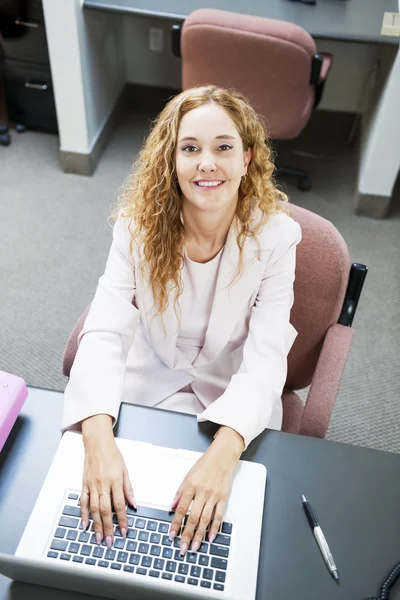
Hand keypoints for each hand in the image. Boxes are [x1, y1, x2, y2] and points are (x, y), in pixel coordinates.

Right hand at [80, 414, 135, 548]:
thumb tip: (134, 504)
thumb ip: (128, 488)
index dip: (122, 520)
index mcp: (114, 480)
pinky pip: (83, 502)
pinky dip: (83, 514)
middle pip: (105, 510)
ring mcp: (91, 485)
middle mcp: (102, 483)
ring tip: (99, 538)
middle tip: (110, 541)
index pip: (120, 504)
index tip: (124, 531)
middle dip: (108, 527)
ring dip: (96, 525)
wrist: (97, 443)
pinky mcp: (84, 484)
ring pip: (93, 509)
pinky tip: (85, 524)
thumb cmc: (112, 454)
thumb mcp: (125, 469)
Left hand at [169, 426, 243, 554]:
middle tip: (182, 548)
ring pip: (205, 519)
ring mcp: (213, 496)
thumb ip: (179, 493)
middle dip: (187, 535)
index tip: (171, 534)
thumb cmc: (205, 464)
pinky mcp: (223, 497)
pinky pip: (219, 515)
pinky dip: (215, 527)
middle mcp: (202, 492)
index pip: (181, 508)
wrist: (223, 456)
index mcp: (190, 486)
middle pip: (193, 517)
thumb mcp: (188, 476)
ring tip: (195, 547)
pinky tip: (210, 537)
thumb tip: (171, 507)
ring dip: (199, 535)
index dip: (175, 523)